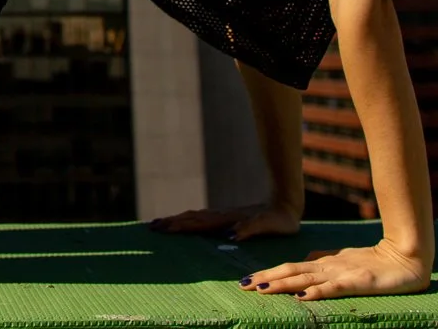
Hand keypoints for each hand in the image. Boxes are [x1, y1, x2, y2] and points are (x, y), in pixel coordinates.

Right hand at [147, 201, 298, 240]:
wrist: (286, 202)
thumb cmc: (280, 218)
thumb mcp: (269, 225)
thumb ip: (252, 228)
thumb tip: (232, 235)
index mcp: (228, 219)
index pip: (198, 223)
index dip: (180, 226)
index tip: (161, 228)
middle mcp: (222, 216)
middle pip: (191, 218)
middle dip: (171, 223)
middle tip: (151, 227)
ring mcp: (224, 215)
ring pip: (195, 217)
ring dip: (177, 221)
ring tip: (161, 224)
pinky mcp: (228, 218)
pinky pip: (202, 219)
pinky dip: (189, 221)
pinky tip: (185, 224)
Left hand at [240, 239, 430, 300]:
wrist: (407, 256)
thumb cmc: (377, 260)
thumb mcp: (345, 260)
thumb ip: (325, 260)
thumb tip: (306, 261)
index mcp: (324, 262)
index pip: (291, 267)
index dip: (269, 273)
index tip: (248, 280)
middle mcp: (328, 266)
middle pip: (291, 271)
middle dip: (267, 279)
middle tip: (243, 285)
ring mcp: (341, 273)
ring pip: (305, 278)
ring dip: (282, 284)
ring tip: (261, 289)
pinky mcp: (357, 281)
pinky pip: (332, 288)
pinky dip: (315, 292)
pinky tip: (301, 297)